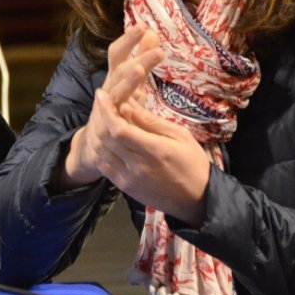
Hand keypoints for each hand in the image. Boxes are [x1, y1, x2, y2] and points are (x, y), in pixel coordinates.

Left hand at [60, 27, 210, 225]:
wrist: (197, 199)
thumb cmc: (192, 162)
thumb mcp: (179, 135)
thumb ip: (151, 121)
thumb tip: (126, 104)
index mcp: (155, 150)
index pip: (119, 129)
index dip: (106, 110)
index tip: (101, 94)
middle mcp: (139, 166)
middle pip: (106, 139)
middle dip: (99, 117)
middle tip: (101, 102)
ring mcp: (130, 179)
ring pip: (101, 152)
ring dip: (96, 133)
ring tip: (101, 118)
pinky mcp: (126, 188)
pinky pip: (103, 167)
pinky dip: (100, 150)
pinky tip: (104, 140)